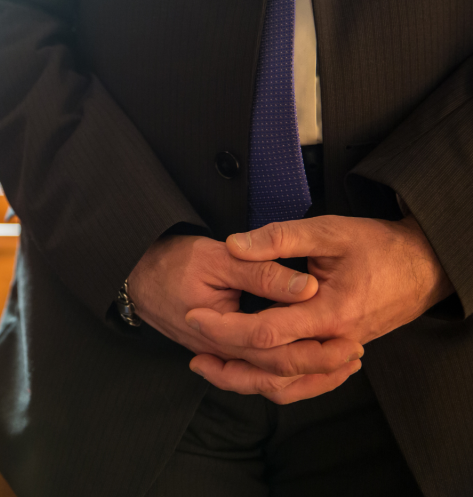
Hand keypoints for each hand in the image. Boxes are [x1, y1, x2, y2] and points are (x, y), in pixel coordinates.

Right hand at [128, 235, 363, 402]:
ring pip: (264, 383)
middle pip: (275, 374)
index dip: (315, 350)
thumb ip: (262, 271)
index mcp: (221, 329)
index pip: (276, 350)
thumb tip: (307, 288)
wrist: (134, 271)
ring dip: (303, 379)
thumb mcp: (217, 257)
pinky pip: (252, 376)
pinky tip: (304, 368)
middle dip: (319, 369)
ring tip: (339, 367)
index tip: (350, 339)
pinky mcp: (218, 351)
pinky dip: (281, 377)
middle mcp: (218, 351)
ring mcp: (216, 355)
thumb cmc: (171, 260)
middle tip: (355, 355)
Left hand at [186, 215, 453, 399]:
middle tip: (193, 345)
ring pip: (286, 385)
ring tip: (207, 364)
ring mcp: (337, 353)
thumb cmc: (377, 245)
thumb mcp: (328, 230)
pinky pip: (302, 384)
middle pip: (271, 367)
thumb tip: (234, 245)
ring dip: (243, 380)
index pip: (266, 332)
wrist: (422, 266)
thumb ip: (279, 238)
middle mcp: (334, 342)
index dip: (225, 327)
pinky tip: (244, 370)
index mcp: (330, 313)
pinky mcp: (337, 355)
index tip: (195, 315)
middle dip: (226, 360)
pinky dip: (271, 383)